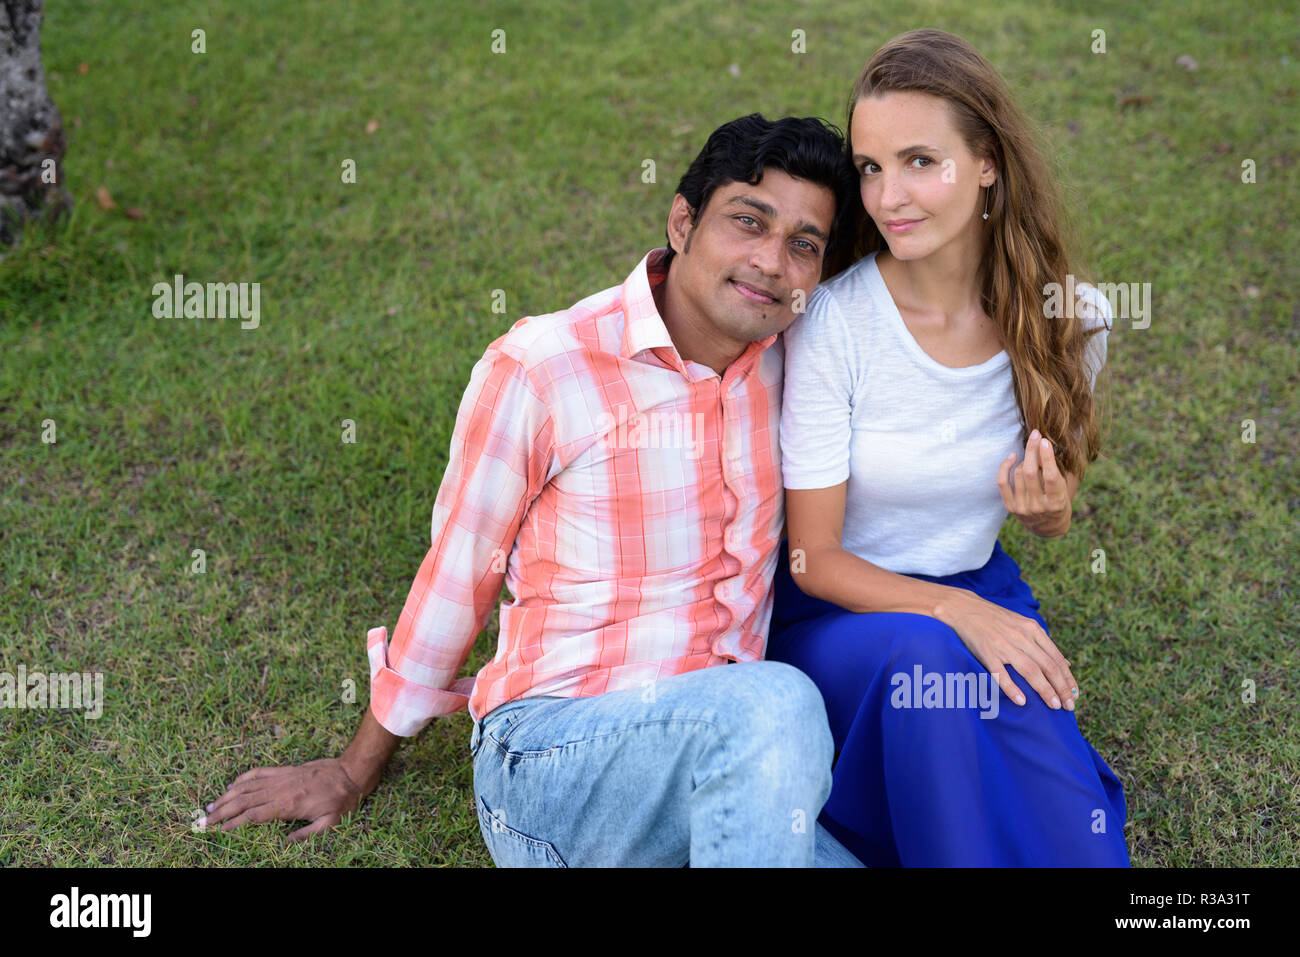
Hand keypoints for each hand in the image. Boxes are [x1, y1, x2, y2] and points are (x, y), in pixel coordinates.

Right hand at [204, 758, 363, 841]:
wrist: (350, 773)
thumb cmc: (341, 801)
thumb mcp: (329, 824)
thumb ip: (306, 835)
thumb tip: (284, 844)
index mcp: (289, 805)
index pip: (254, 815)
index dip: (235, 823)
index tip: (219, 830)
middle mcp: (281, 789)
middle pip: (244, 800)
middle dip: (223, 811)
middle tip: (205, 820)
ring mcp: (282, 778)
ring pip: (248, 786)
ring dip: (227, 796)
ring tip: (211, 805)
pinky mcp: (285, 770)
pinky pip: (260, 772)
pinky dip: (243, 778)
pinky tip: (231, 785)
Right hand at [937, 587, 1078, 709]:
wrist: (963, 607)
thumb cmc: (995, 619)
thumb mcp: (1023, 624)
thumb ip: (1043, 643)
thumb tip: (1065, 663)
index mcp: (1032, 629)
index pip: (1056, 658)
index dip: (1068, 678)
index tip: (1075, 695)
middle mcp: (1022, 637)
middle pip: (1048, 666)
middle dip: (1061, 688)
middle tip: (1069, 706)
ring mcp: (1004, 645)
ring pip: (1031, 671)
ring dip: (1045, 690)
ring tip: (1054, 705)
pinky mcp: (987, 652)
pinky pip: (1001, 674)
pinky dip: (1012, 688)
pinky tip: (1022, 701)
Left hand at [998, 429, 1070, 536]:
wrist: (1048, 526)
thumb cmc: (1059, 502)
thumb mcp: (1064, 489)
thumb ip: (1055, 471)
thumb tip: (1044, 445)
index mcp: (1056, 503)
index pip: (1050, 477)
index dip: (1046, 457)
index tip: (1045, 441)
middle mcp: (1038, 507)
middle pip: (1030, 472)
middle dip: (1032, 450)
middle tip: (1035, 435)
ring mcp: (1022, 508)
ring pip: (1018, 474)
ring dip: (1024, 459)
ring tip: (1031, 456)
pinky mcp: (1010, 507)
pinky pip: (1002, 482)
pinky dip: (1005, 467)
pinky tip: (1012, 456)